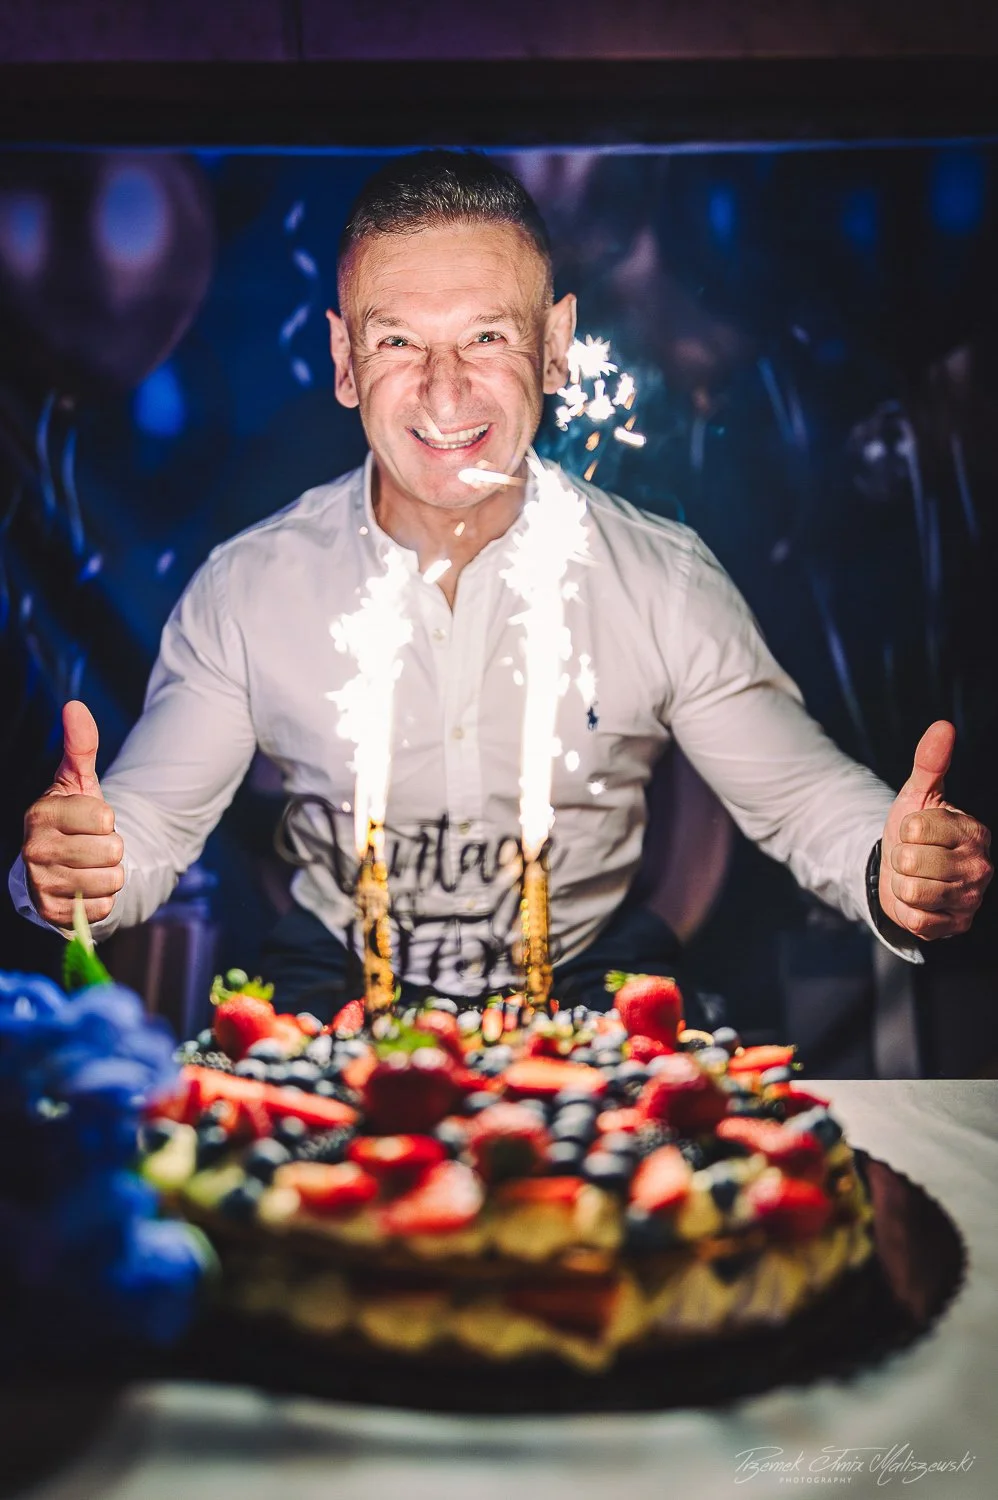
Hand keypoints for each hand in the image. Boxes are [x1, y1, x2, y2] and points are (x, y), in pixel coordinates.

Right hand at [22, 700, 124, 926]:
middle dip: (112, 848)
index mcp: (41, 814)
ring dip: (110, 874)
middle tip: (92, 845)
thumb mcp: (78, 781)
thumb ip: (80, 745)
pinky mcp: (53, 913)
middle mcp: (35, 850)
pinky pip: (103, 908)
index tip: (91, 821)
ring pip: (111, 881)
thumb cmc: (72, 818)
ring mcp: (42, 884)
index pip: (104, 819)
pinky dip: (103, 900)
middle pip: (112, 851)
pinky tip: (86, 888)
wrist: (58, 864)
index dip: (107, 820)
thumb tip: (75, 706)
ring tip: (91, 866)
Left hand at [879, 720, 992, 939]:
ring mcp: (970, 899)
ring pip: (911, 891)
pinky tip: (919, 902)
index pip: (915, 829)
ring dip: (902, 885)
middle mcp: (980, 867)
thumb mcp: (918, 794)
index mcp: (974, 832)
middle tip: (914, 858)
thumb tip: (943, 726)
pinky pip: (915, 920)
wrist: (906, 871)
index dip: (904, 830)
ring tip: (916, 878)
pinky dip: (907, 911)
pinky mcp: (955, 926)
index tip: (917, 832)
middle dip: (901, 859)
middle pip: (910, 862)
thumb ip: (930, 762)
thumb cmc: (916, 831)